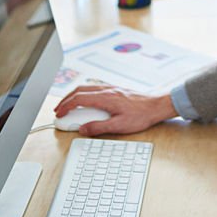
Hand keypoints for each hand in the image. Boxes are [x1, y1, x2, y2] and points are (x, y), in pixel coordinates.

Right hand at [54, 86, 175, 136]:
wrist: (157, 106)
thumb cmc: (142, 115)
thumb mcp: (119, 126)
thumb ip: (99, 127)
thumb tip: (82, 129)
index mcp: (106, 98)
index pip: (79, 98)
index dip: (66, 106)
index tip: (59, 114)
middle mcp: (107, 90)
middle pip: (80, 90)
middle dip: (66, 100)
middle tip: (59, 110)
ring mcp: (112, 88)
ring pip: (87, 87)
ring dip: (75, 95)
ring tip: (68, 106)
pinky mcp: (116, 90)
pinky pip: (95, 88)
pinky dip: (84, 93)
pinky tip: (85, 101)